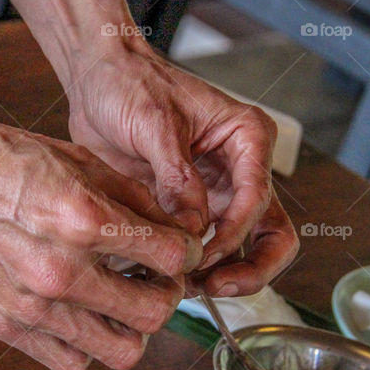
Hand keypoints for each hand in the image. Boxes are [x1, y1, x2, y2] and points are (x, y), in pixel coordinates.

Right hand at [0, 108, 201, 369]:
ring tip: (121, 302)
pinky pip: (73, 363)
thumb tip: (171, 229)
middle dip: (167, 294)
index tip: (178, 250)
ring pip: (121, 352)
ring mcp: (32, 306)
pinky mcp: (8, 327)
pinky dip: (89, 347)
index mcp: (83, 219)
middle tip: (156, 279)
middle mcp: (61, 270)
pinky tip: (83, 316)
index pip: (172, 258)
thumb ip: (132, 199)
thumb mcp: (76, 158)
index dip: (186, 253)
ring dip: (132, 328)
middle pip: (155, 313)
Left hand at [67, 43, 298, 295]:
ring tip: (184, 285)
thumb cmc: (130, 84)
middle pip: (272, 234)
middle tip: (213, 287)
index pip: (257, 198)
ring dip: (224, 275)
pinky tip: (166, 274)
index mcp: (247, 137)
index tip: (203, 252)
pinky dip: (194, 268)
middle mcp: (242, 169)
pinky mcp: (192, 210)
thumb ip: (176, 177)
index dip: (234, 234)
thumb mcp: (154, 124)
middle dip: (250, 268)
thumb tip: (192, 230)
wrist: (97, 82)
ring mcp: (219, 194)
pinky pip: (205, 248)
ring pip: (246, 249)